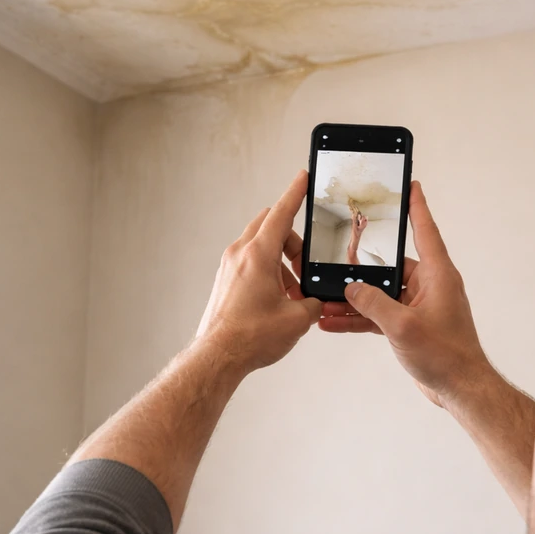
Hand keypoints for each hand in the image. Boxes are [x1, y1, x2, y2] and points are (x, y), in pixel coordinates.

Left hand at [196, 171, 321, 371]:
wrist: (218, 356)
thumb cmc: (251, 336)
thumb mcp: (298, 319)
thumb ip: (313, 303)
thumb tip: (316, 302)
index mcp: (259, 254)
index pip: (282, 212)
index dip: (296, 193)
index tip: (303, 177)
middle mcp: (240, 254)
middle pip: (271, 226)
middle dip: (293, 239)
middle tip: (306, 262)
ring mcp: (229, 266)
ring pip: (261, 246)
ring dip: (281, 260)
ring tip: (294, 291)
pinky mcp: (225, 280)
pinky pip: (251, 262)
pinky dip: (268, 271)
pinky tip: (279, 299)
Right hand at [319, 182, 494, 406]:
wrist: (460, 390)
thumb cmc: (446, 356)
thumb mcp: (404, 326)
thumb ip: (373, 304)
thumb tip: (351, 289)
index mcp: (437, 275)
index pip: (425, 230)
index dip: (416, 206)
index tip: (409, 184)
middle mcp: (429, 285)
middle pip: (389, 265)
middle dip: (359, 267)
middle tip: (334, 258)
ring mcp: (419, 306)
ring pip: (378, 293)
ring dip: (353, 299)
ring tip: (324, 301)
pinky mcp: (410, 325)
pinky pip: (378, 314)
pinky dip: (358, 318)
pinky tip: (333, 322)